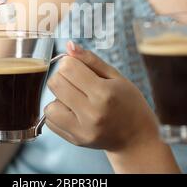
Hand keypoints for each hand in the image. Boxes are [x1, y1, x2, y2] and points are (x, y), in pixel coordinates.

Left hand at [44, 41, 158, 151]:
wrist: (137, 138)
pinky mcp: (75, 141)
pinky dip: (58, 114)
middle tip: (76, 82)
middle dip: (62, 78)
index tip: (78, 67)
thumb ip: (91, 60)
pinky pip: (50, 122)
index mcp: (104, 93)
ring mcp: (82, 130)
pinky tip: (74, 112)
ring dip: (59, 99)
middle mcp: (91, 113)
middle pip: (55, 83)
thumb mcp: (116, 77)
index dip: (70, 63)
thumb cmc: (129, 102)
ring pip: (49, 106)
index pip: (68, 68)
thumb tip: (69, 45)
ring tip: (76, 100)